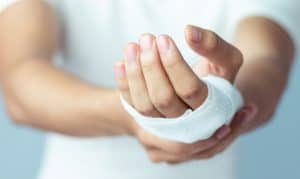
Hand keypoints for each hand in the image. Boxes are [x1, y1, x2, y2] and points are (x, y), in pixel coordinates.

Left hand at [115, 25, 255, 162]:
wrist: (207, 99)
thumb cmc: (217, 76)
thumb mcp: (226, 60)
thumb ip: (213, 46)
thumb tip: (189, 32)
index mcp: (210, 109)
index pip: (190, 89)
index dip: (175, 64)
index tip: (163, 39)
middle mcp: (187, 122)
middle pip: (164, 99)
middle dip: (152, 66)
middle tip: (147, 38)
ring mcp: (165, 124)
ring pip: (145, 105)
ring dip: (134, 74)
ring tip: (131, 46)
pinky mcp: (149, 120)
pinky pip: (132, 106)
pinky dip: (124, 85)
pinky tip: (120, 63)